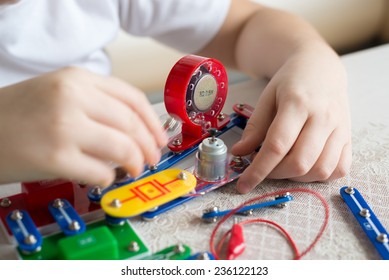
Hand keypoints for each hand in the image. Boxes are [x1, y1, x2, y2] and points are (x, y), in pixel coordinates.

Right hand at [0, 67, 167, 185]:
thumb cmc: (19, 114)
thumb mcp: (59, 93)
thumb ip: (97, 104)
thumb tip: (136, 130)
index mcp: (77, 78)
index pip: (133, 98)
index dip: (153, 122)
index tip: (159, 139)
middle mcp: (73, 97)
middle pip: (132, 123)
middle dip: (149, 146)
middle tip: (151, 159)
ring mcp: (64, 126)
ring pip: (123, 147)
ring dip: (135, 163)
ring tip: (132, 169)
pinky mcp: (54, 157)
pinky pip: (100, 171)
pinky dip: (108, 178)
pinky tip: (103, 177)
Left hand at [231, 48, 351, 192]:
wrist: (321, 68)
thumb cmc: (290, 83)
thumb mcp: (266, 98)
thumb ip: (255, 127)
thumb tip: (239, 153)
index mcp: (298, 103)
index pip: (277, 145)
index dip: (258, 170)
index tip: (242, 185)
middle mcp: (323, 117)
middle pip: (300, 162)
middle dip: (275, 175)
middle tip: (263, 168)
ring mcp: (340, 129)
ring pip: (321, 170)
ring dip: (296, 178)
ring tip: (282, 166)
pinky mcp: (349, 138)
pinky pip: (339, 169)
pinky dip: (319, 176)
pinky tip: (304, 167)